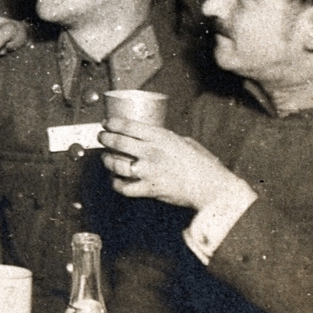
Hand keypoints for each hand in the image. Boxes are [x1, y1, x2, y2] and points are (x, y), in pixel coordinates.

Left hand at [99, 119, 243, 209]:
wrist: (211, 188)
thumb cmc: (202, 164)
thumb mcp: (184, 141)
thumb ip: (166, 139)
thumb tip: (154, 138)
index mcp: (160, 137)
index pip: (128, 126)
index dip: (112, 123)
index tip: (106, 123)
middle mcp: (151, 152)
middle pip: (117, 142)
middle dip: (105, 139)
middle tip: (102, 138)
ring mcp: (148, 171)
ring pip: (116, 164)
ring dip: (107, 161)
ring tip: (106, 158)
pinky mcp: (149, 189)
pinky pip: (124, 187)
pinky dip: (116, 184)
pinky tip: (116, 180)